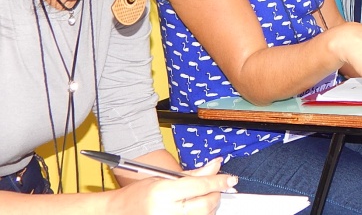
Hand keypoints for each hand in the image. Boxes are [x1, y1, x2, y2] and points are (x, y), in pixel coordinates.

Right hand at [110, 158, 236, 214]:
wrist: (117, 213)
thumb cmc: (138, 195)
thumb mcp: (163, 178)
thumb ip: (193, 173)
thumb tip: (216, 165)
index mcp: (163, 192)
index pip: (200, 186)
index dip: (219, 181)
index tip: (230, 179)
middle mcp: (166, 211)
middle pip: (206, 205)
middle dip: (215, 195)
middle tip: (215, 189)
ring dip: (209, 207)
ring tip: (202, 199)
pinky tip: (196, 209)